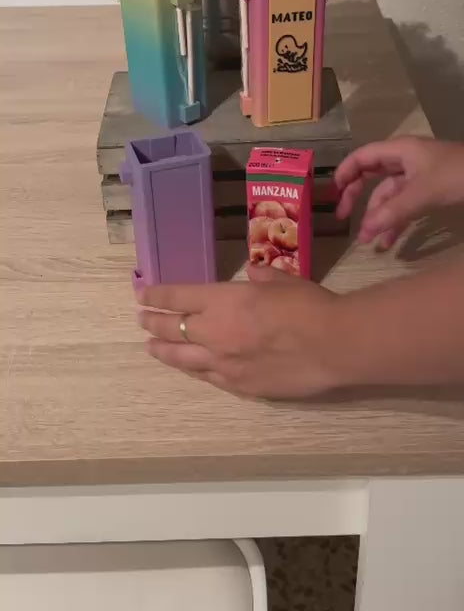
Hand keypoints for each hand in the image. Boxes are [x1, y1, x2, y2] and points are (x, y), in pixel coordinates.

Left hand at [137, 267, 342, 398]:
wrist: (332, 344)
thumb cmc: (307, 304)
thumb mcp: (282, 280)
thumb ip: (261, 277)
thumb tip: (252, 273)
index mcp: (222, 300)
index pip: (177, 297)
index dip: (157, 296)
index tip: (143, 296)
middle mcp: (215, 332)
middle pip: (172, 329)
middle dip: (153, 323)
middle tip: (142, 321)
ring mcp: (224, 363)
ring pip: (183, 359)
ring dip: (164, 351)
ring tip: (152, 348)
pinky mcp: (240, 386)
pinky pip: (208, 378)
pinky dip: (194, 371)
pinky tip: (190, 369)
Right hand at [335, 136, 463, 249]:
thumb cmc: (457, 175)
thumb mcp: (423, 192)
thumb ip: (393, 211)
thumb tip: (365, 230)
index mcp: (399, 150)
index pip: (362, 157)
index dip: (345, 173)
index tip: (332, 195)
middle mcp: (405, 160)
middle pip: (372, 177)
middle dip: (358, 198)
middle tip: (345, 219)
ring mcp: (418, 176)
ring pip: (388, 196)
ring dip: (378, 218)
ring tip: (369, 242)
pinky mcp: (429, 191)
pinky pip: (404, 206)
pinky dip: (395, 222)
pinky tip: (389, 242)